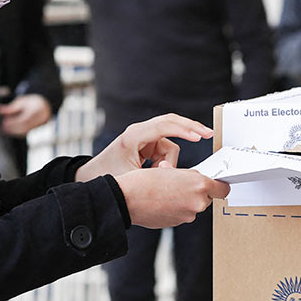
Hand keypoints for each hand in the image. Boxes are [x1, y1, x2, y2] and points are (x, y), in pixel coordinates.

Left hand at [0, 94, 52, 136]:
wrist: (44, 106)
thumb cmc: (31, 103)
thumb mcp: (21, 102)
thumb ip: (10, 108)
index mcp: (36, 110)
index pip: (24, 118)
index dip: (14, 122)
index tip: (5, 121)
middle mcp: (39, 119)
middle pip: (25, 126)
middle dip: (13, 128)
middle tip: (3, 126)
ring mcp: (38, 125)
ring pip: (25, 131)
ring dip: (14, 131)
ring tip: (5, 129)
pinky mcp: (35, 130)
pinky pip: (26, 133)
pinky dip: (17, 133)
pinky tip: (10, 131)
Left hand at [75, 114, 211, 181]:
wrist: (91, 178)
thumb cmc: (107, 176)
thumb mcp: (131, 177)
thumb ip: (155, 174)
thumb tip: (173, 172)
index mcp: (134, 135)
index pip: (164, 125)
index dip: (184, 129)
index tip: (200, 137)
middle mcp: (140, 132)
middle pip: (172, 122)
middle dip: (191, 129)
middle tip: (208, 134)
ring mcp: (144, 138)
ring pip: (170, 144)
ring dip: (170, 161)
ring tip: (156, 175)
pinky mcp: (147, 145)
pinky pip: (166, 150)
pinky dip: (167, 162)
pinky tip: (158, 172)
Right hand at [115, 161, 229, 227]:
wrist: (127, 199)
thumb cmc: (146, 181)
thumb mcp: (173, 170)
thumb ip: (191, 177)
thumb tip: (199, 180)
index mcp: (199, 186)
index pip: (223, 189)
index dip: (219, 185)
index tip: (216, 183)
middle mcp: (197, 203)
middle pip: (207, 197)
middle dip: (198, 192)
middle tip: (181, 184)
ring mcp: (187, 216)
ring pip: (194, 206)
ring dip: (186, 200)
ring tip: (168, 192)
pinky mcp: (177, 223)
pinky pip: (183, 214)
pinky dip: (177, 208)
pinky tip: (163, 201)